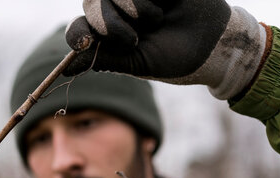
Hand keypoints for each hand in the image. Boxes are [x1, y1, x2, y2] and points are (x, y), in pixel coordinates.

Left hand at [65, 0, 267, 98]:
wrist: (213, 43)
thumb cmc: (173, 58)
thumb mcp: (136, 62)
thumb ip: (103, 59)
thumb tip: (65, 69)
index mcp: (108, 36)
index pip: (78, 29)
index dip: (77, 34)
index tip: (86, 41)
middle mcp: (116, 12)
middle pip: (91, 4)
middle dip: (108, 22)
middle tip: (134, 37)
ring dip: (132, 6)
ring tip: (156, 19)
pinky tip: (164, 1)